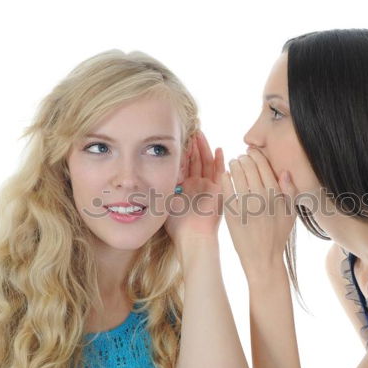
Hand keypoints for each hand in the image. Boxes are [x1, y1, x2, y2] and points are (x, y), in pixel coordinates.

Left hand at [164, 130, 224, 247]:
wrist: (193, 236)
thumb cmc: (177, 224)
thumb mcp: (165, 201)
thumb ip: (161, 187)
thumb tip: (147, 175)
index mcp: (185, 188)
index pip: (185, 165)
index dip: (183, 152)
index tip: (179, 138)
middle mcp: (197, 185)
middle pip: (197, 161)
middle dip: (194, 146)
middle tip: (191, 131)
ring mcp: (209, 187)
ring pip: (207, 163)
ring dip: (204, 148)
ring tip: (200, 134)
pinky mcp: (218, 190)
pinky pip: (219, 172)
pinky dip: (219, 161)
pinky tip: (218, 149)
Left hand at [222, 148, 297, 275]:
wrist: (262, 258)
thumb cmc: (277, 236)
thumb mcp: (290, 214)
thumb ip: (290, 191)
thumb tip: (284, 171)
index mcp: (276, 195)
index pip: (263, 165)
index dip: (256, 155)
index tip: (252, 154)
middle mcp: (261, 197)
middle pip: (249, 166)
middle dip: (244, 158)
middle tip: (241, 158)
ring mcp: (246, 204)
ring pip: (237, 173)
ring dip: (234, 165)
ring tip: (234, 164)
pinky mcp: (232, 212)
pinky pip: (226, 187)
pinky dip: (225, 178)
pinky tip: (226, 176)